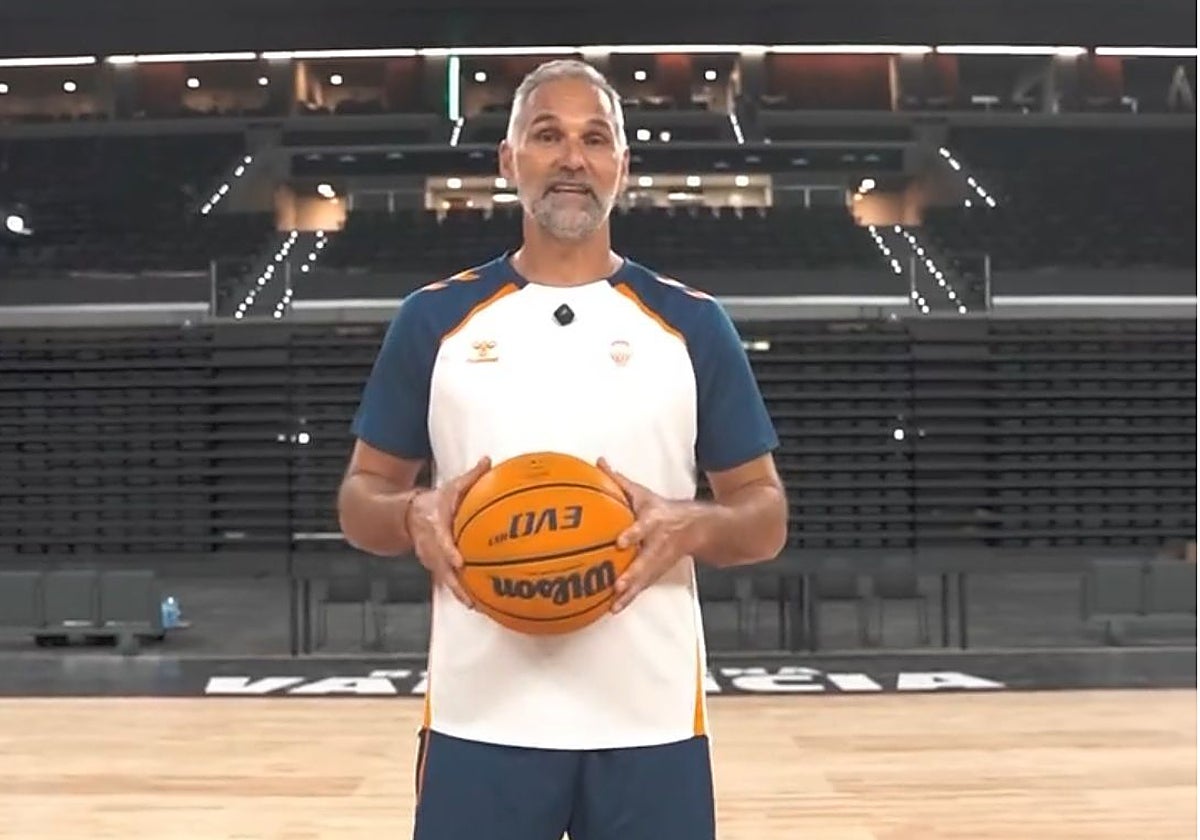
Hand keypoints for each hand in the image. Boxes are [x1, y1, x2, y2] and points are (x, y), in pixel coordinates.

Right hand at [405, 456, 490, 608]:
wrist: (406, 516)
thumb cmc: (433, 502)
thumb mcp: (449, 487)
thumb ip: (471, 477)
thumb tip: (488, 461)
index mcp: (434, 525)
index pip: (440, 541)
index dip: (449, 552)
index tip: (460, 561)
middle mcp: (430, 546)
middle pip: (441, 568)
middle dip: (454, 584)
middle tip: (469, 598)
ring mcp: (430, 558)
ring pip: (444, 579)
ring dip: (457, 593)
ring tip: (475, 606)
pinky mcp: (434, 566)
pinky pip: (447, 581)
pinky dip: (459, 592)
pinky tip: (476, 603)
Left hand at [597, 458, 706, 613]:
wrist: (697, 528)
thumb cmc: (663, 510)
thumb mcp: (643, 494)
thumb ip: (619, 481)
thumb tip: (599, 462)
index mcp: (654, 522)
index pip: (643, 527)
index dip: (633, 534)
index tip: (620, 542)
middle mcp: (658, 544)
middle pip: (645, 562)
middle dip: (632, 575)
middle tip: (617, 585)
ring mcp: (659, 561)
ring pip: (644, 580)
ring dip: (630, 594)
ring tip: (614, 606)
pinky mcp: (658, 573)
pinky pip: (642, 587)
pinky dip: (629, 599)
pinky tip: (612, 609)